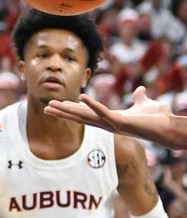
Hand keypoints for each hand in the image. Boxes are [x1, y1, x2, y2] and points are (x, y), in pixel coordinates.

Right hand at [44, 86, 170, 140]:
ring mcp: (113, 124)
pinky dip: (93, 105)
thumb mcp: (146, 103)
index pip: (86, 113)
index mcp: (110, 119)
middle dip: (63, 112)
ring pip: (86, 116)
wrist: (170, 128)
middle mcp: (108, 123)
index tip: (58, 105)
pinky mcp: (121, 122)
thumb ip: (139, 97)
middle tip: (46, 107)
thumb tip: (140, 89)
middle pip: (80, 117)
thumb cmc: (159, 119)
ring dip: (69, 110)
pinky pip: (103, 112)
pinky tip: (82, 97)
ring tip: (53, 104)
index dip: (72, 109)